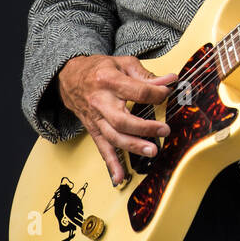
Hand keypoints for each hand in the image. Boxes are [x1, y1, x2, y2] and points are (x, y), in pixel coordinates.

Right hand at [57, 55, 176, 185]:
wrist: (69, 77)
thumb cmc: (99, 69)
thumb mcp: (123, 63)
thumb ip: (146, 75)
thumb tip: (170, 81)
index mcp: (108, 80)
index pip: (137, 91)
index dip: (156, 94)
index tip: (167, 94)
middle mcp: (100, 102)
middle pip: (122, 120)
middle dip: (145, 128)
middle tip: (164, 130)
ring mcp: (95, 118)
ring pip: (113, 137)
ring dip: (133, 146)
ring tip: (152, 151)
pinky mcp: (93, 129)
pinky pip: (102, 148)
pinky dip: (111, 164)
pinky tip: (119, 177)